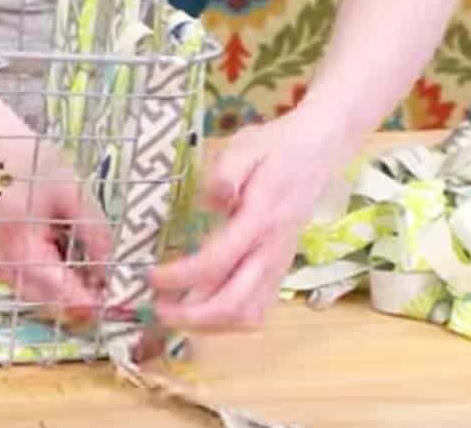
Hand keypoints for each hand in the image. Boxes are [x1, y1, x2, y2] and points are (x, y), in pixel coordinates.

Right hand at [0, 139, 111, 325]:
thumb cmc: (32, 159)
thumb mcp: (73, 191)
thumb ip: (93, 233)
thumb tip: (107, 271)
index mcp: (21, 241)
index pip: (54, 285)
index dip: (83, 299)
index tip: (107, 303)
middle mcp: (4, 257)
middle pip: (42, 297)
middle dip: (73, 300)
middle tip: (104, 291)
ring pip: (33, 292)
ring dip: (61, 292)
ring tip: (89, 277)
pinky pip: (24, 280)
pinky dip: (47, 281)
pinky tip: (66, 264)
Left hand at [146, 108, 361, 330]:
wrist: (319, 149)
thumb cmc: (275, 146)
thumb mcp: (244, 146)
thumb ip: (225, 172)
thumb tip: (209, 200)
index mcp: (260, 220)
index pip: (216, 263)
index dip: (180, 277)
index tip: (150, 275)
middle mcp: (272, 250)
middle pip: (235, 305)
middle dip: (192, 317)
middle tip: (156, 309)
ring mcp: (279, 263)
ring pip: (249, 314)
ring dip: (210, 324)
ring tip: (175, 314)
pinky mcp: (281, 269)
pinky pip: (258, 308)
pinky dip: (228, 319)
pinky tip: (201, 308)